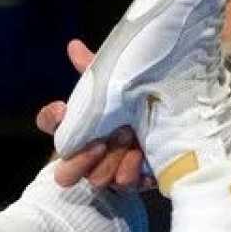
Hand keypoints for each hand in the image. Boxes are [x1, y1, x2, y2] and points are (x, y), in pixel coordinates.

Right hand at [38, 38, 151, 190]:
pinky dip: (131, 170)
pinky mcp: (132, 181)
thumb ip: (95, 68)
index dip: (52, 119)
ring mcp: (109, 170)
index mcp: (79, 126)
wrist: (180, 116)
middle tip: (101, 140)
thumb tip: (73, 45)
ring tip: (129, 137)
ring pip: (95, 179)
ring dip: (110, 161)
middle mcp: (88, 153)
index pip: (50, 124)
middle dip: (82, 157)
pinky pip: (124, 185)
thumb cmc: (139, 99)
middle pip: (65, 172)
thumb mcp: (118, 82)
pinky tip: (142, 155)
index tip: (63, 108)